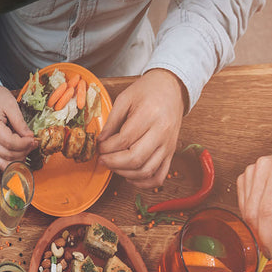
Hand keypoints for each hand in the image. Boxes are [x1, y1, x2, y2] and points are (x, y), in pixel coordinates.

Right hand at [0, 86, 35, 169]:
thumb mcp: (12, 106)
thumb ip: (21, 123)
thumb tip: (30, 137)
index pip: (11, 143)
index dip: (25, 144)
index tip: (34, 139)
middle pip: (10, 155)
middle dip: (25, 150)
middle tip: (34, 142)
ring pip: (7, 162)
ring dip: (21, 157)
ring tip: (28, 146)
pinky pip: (2, 164)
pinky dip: (13, 162)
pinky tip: (22, 154)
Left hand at [98, 69, 185, 188]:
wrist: (172, 88)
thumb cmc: (147, 91)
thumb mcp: (125, 98)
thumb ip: (111, 121)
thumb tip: (101, 141)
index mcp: (150, 115)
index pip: (124, 140)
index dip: (107, 147)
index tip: (99, 146)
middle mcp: (162, 132)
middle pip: (135, 158)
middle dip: (113, 162)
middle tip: (102, 158)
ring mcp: (169, 145)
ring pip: (146, 171)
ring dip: (124, 173)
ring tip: (113, 165)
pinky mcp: (171, 153)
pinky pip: (159, 176)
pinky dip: (143, 182)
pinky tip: (129, 176)